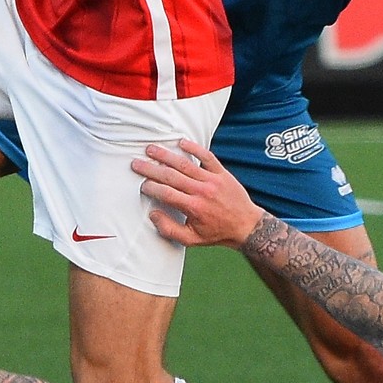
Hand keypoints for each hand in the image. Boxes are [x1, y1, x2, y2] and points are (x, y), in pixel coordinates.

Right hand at [132, 139, 265, 249]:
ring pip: (185, 164)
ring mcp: (212, 180)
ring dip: (166, 155)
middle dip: (151, 169)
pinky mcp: (222, 173)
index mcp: (193, 208)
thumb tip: (153, 215)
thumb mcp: (191, 240)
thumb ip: (169, 230)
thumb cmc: (217, 233)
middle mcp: (202, 191)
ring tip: (151, 149)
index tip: (142, 185)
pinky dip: (194, 148)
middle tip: (136, 163)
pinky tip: (181, 142)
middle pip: (171, 176)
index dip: (151, 188)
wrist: (246, 226)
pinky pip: (207, 157)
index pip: (166, 193)